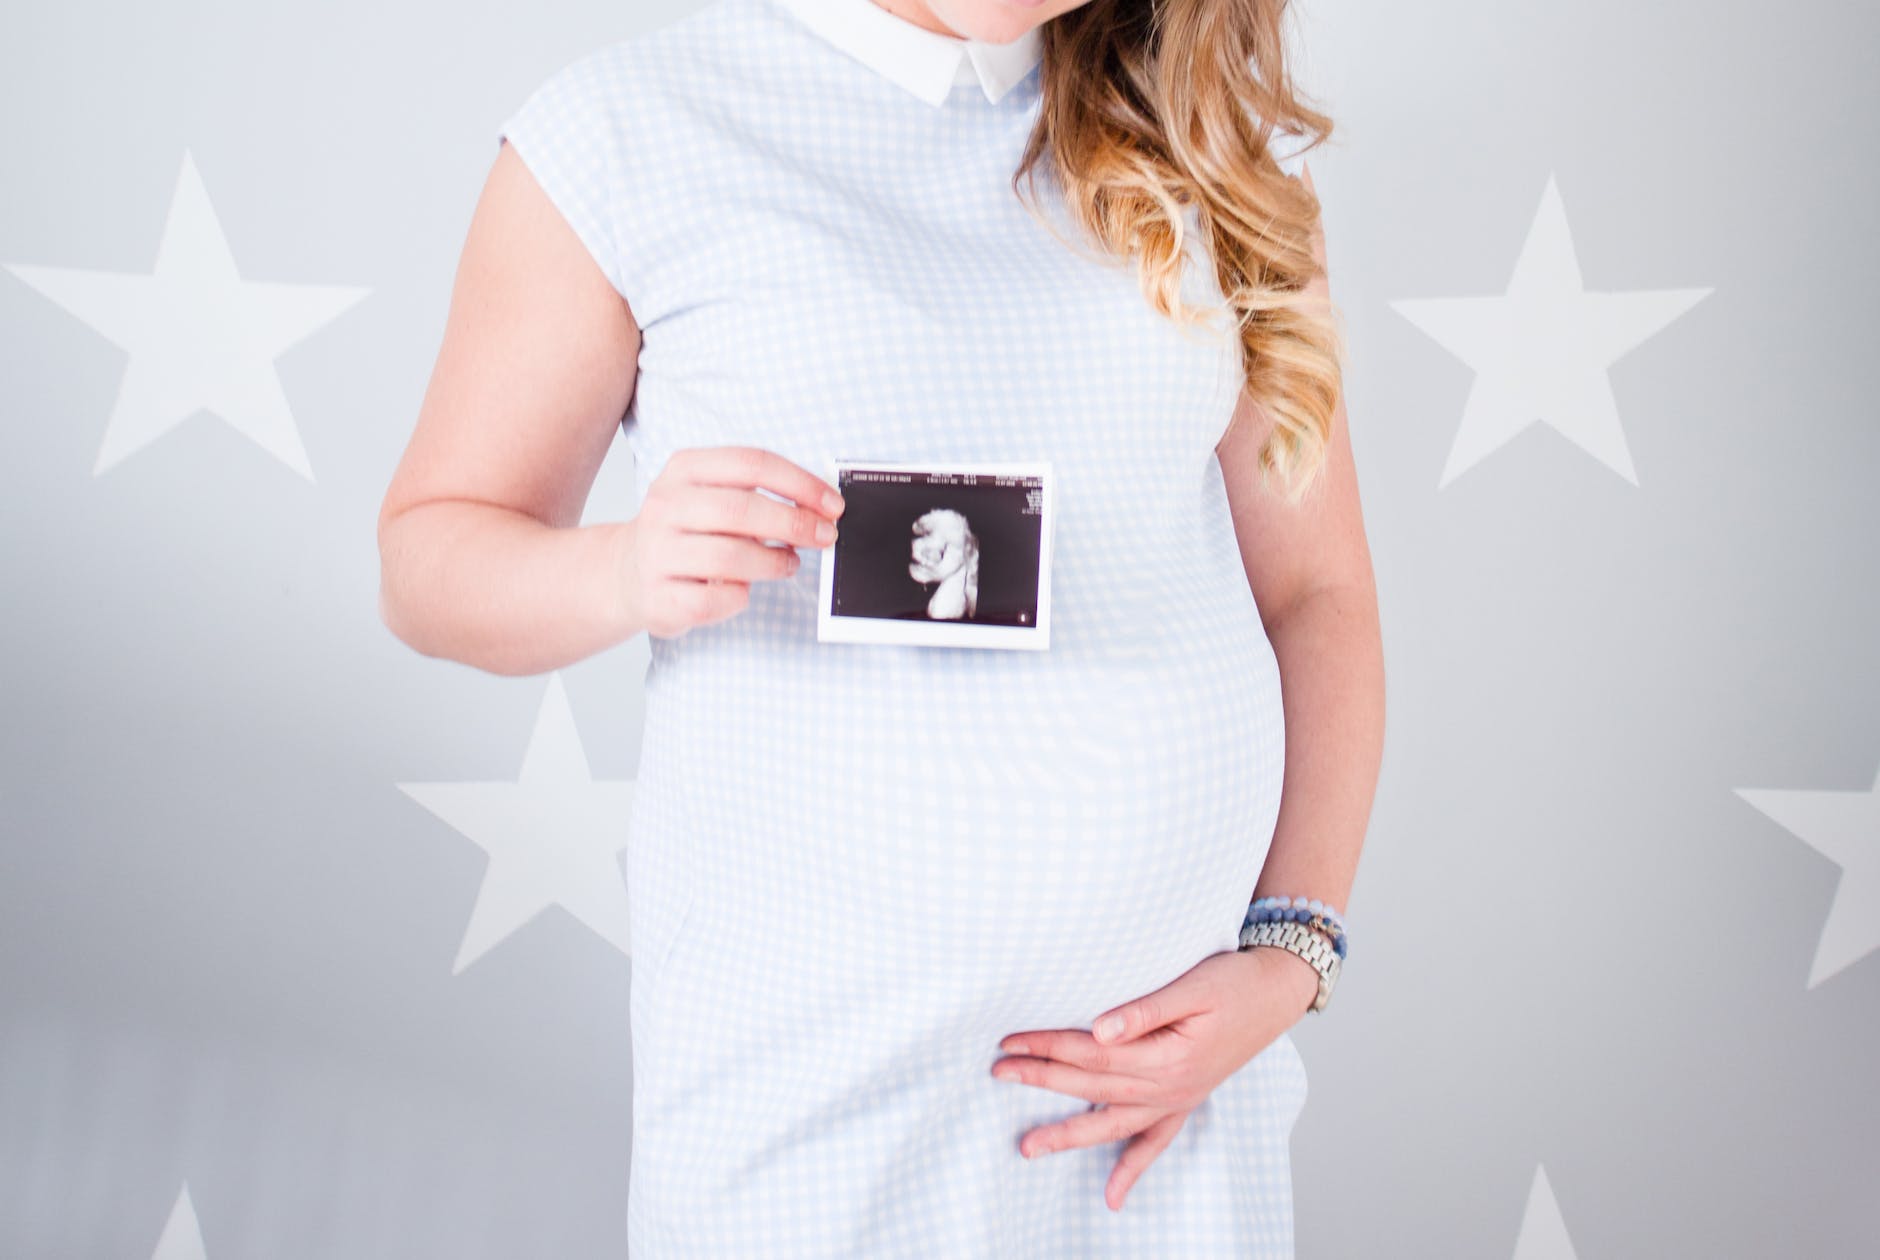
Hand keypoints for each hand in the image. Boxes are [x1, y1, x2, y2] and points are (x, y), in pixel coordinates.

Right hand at [619, 446, 843, 638]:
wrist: (628, 572)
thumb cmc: (687, 531)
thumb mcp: (714, 495)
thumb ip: (760, 495)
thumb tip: (821, 507)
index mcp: (684, 469)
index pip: (751, 464)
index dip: (800, 484)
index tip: (833, 505)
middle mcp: (665, 506)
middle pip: (741, 509)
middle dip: (794, 524)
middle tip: (825, 537)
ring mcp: (657, 552)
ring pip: (730, 557)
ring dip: (774, 563)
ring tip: (788, 563)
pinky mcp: (659, 597)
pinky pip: (716, 599)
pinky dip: (741, 596)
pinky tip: (743, 588)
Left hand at [990, 946, 1318, 1210]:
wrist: (1276, 993)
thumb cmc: (1234, 982)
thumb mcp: (1193, 987)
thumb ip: (1145, 1011)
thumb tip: (1099, 1028)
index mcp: (1166, 1057)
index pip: (1091, 1053)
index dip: (1047, 1045)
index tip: (1010, 1041)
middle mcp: (1170, 1087)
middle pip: (1092, 1086)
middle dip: (1042, 1080)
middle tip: (998, 1072)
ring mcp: (1178, 1099)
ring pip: (1113, 1124)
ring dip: (1069, 1135)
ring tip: (1028, 1148)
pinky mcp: (1185, 1101)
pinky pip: (1155, 1143)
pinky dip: (1133, 1169)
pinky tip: (1113, 1196)